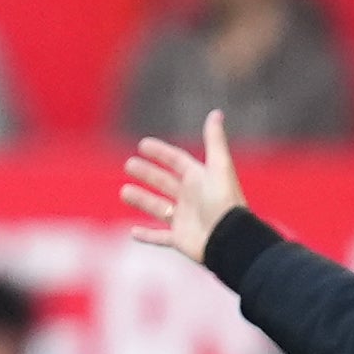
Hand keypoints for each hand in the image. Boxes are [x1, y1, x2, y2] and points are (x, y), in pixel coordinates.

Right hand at [123, 110, 248, 264]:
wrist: (230, 239)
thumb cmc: (224, 202)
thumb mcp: (219, 167)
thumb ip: (215, 140)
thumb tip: (216, 112)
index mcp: (200, 180)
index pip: (177, 161)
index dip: (161, 152)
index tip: (143, 145)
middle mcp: (192, 199)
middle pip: (165, 183)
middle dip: (147, 174)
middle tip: (129, 165)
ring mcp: (185, 220)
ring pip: (158, 208)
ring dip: (141, 200)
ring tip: (123, 192)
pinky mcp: (181, 240)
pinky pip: (160, 238)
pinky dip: (147, 236)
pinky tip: (133, 233)